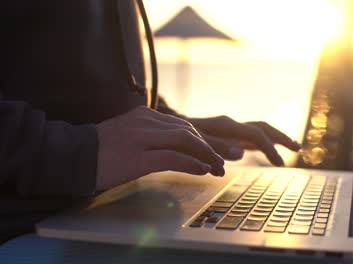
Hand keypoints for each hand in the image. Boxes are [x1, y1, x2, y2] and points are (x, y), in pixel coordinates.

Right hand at [95, 106, 224, 190]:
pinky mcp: (137, 157)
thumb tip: (177, 148)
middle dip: (210, 148)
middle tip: (223, 162)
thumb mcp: (129, 135)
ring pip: (185, 141)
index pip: (183, 125)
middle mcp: (146, 121)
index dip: (203, 140)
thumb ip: (151, 135)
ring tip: (217, 169)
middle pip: (189, 132)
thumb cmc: (100, 151)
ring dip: (206, 156)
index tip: (216, 152)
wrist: (71, 155)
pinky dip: (191, 164)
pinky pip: (172, 158)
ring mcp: (141, 138)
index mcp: (145, 115)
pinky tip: (203, 170)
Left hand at [186, 116, 301, 165]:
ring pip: (259, 131)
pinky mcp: (227, 136)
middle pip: (263, 128)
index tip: (280, 164)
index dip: (270, 148)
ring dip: (276, 139)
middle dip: (281, 137)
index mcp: (226, 125)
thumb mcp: (193, 141)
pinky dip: (264, 144)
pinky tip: (270, 151)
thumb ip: (216, 146)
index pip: (256, 135)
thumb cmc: (178, 136)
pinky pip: (250, 138)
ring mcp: (230, 129)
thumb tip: (241, 153)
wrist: (167, 127)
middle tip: (297, 148)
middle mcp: (231, 125)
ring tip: (293, 147)